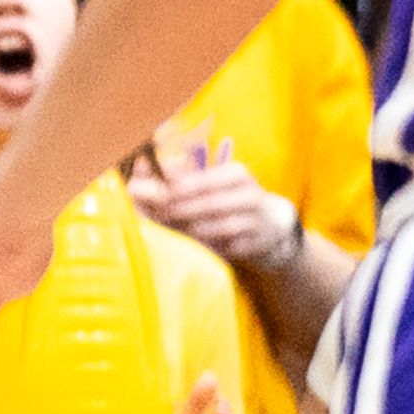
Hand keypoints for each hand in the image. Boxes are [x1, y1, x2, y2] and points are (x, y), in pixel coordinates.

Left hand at [130, 136, 299, 270]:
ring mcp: (254, 222)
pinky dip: (207, 247)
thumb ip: (178, 176)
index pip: (201, 182)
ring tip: (170, 230)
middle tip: (156, 216)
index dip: (174, 190)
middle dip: (178, 211)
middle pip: (207, 204)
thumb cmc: (229, 200)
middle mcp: (249, 196)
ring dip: (190, 230)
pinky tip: (192, 246)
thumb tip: (141, 165)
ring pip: (216, 228)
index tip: (153, 197)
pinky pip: (225, 247)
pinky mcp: (254, 245)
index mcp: (237, 174)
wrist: (271, 227)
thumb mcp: (212, 182)